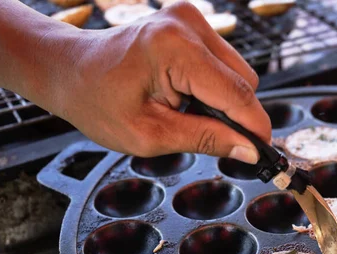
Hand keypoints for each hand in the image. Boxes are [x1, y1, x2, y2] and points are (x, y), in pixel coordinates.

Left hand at [52, 3, 270, 162]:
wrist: (72, 70)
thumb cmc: (99, 102)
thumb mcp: (150, 135)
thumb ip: (205, 140)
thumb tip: (249, 150)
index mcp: (173, 49)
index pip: (236, 93)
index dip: (255, 127)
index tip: (264, 152)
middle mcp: (187, 24)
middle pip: (245, 81)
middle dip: (235, 114)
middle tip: (206, 134)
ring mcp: (191, 18)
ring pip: (239, 72)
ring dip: (224, 99)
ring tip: (186, 110)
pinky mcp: (192, 21)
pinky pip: (225, 62)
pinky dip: (214, 85)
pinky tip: (187, 93)